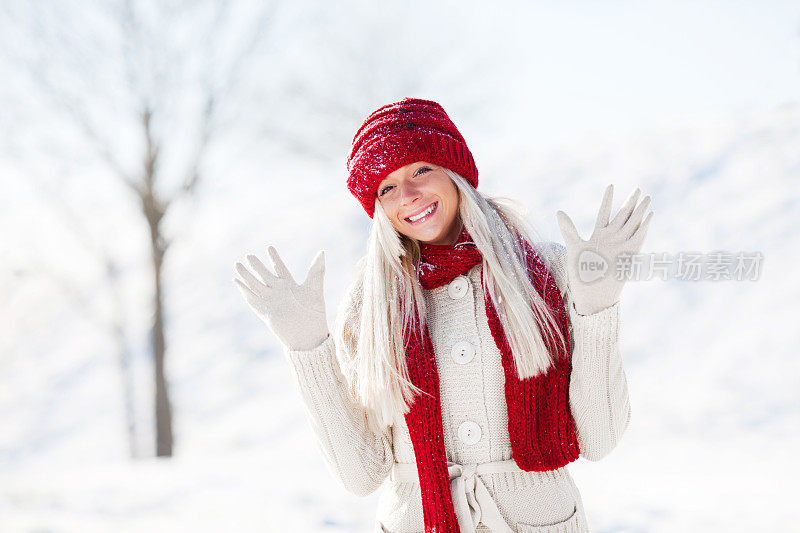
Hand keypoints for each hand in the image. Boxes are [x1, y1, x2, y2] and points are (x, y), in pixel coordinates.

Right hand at [233, 246, 329, 350]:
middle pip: (264, 275)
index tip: (269, 247)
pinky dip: (244, 290)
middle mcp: (278, 292)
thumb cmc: (315, 314)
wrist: (308, 336)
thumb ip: (316, 270)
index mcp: (290, 286)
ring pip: (255, 285)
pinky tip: (236, 282)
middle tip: (249, 255)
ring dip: (246, 275)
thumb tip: (322, 252)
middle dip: (256, 265)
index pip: (280, 268)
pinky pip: (252, 299)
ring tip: (237, 264)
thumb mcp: (315, 289)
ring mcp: (270, 301)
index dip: (274, 258)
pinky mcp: (264, 311)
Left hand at [556, 184, 652, 314]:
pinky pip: (638, 237)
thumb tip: (559, 211)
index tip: (611, 185)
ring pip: (632, 223)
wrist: (592, 293)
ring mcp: (621, 245)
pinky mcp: (629, 254)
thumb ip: (569, 229)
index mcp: (597, 235)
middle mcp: (611, 239)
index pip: (604, 213)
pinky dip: (644, 226)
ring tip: (647, 197)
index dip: (608, 200)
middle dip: (630, 202)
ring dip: (640, 211)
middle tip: (638, 189)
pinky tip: (649, 215)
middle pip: (622, 216)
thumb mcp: (573, 247)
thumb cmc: (581, 273)